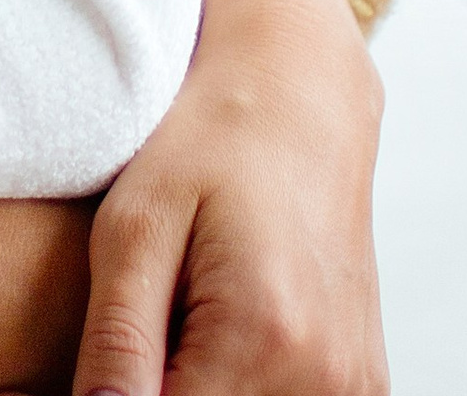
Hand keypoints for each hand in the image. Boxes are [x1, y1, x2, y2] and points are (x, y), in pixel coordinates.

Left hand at [75, 0, 385, 395]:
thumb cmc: (204, 144)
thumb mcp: (133, 226)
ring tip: (169, 321)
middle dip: (158, 390)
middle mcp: (327, 378)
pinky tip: (209, 336)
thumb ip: (117, 340)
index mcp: (265, 337)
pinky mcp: (365, 383)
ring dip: (200, 387)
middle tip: (136, 329)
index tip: (101, 369)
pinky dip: (241, 385)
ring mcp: (356, 386)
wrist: (298, 99)